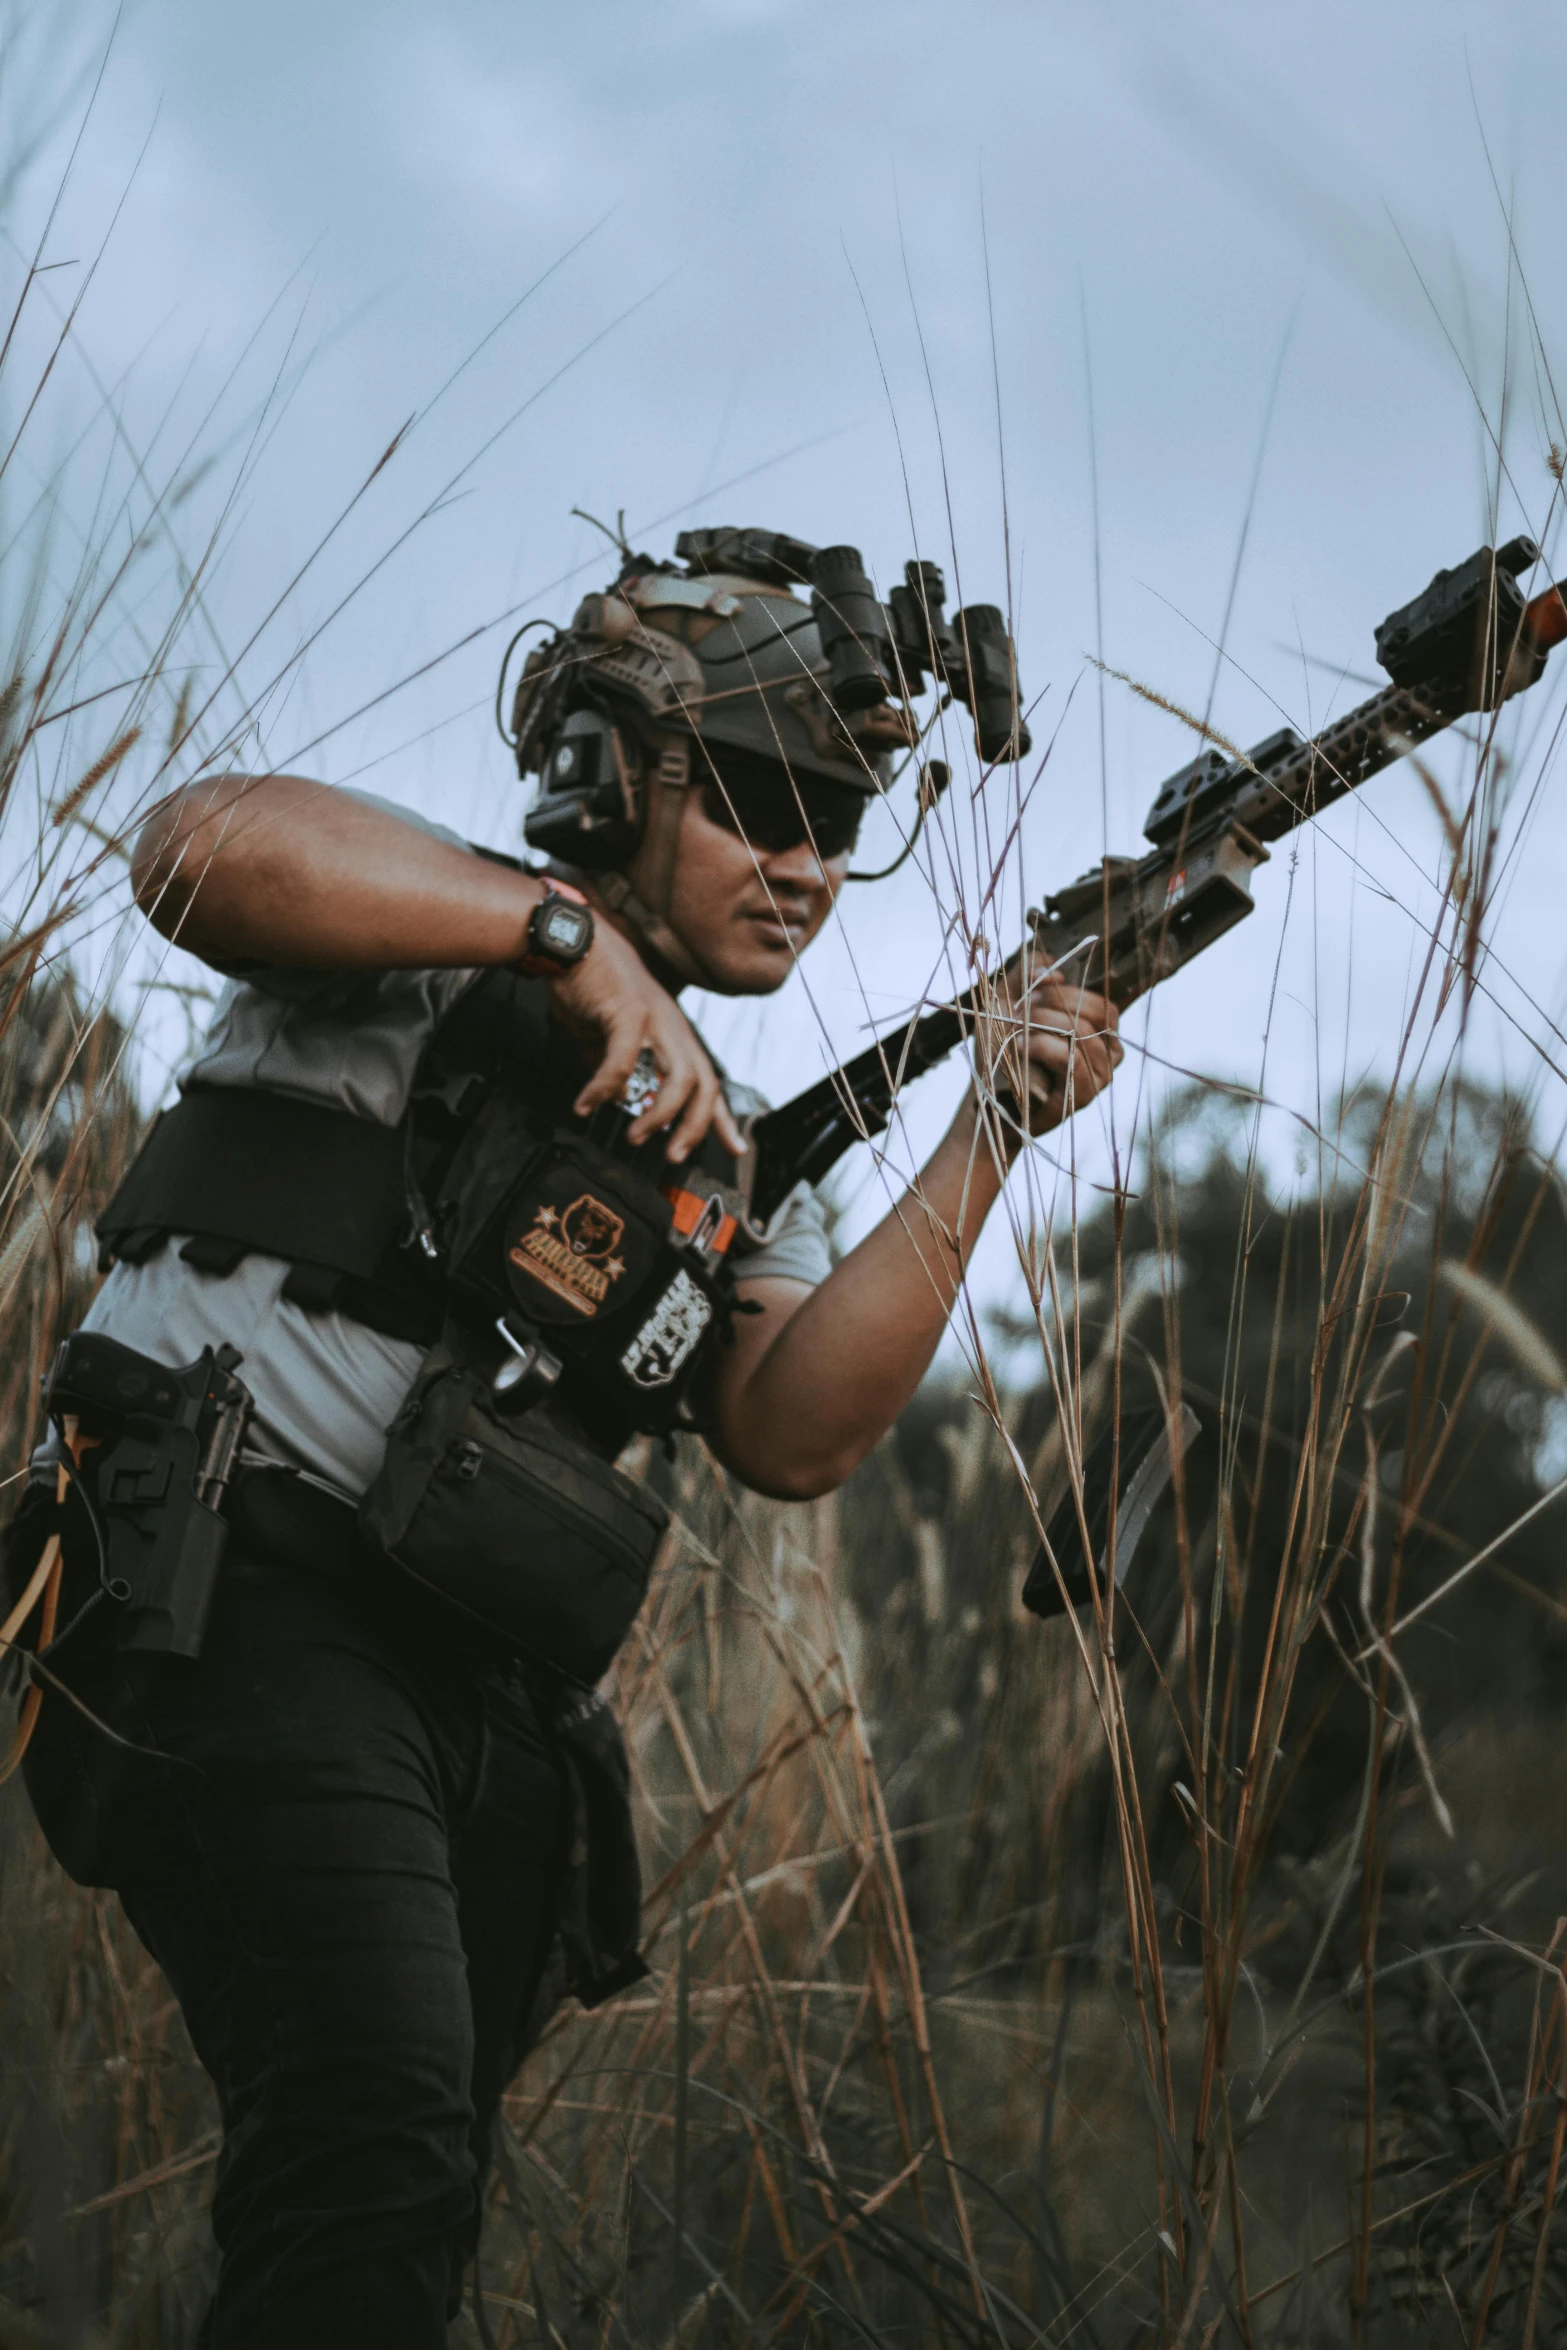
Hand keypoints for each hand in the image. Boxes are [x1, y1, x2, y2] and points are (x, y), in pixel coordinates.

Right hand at [549, 919, 742, 1161]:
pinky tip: (586, 1104)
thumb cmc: (590, 985)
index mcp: (673, 1033)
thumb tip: (617, 1099)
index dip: (721, 1118)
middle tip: (675, 1156)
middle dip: (694, 1126)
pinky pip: (624, 1062)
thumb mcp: (607, 1035)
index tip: (734, 1147)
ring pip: (680, 1077)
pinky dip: (605, 1089)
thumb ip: (619, 1068)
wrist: (570, 941)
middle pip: (704, 1083)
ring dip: (660, 1115)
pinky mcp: (628, 1012)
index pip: (708, 1080)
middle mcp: (673, 1027)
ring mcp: (655, 1018)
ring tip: (637, 1137)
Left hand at [973, 945, 1121, 1140]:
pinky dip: (1041, 1047)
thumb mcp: (1009, 1001)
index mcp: (1102, 1033)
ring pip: (1084, 1035)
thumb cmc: (1003, 1048)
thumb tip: (1054, 969)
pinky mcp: (1080, 1098)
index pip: (1102, 1005)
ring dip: (1045, 1025)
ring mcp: (1098, 1079)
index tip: (1034, 991)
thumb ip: (1028, 973)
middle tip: (1023, 1008)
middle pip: (1099, 1015)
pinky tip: (1018, 1047)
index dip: (1069, 991)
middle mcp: (1108, 1056)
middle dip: (1057, 1004)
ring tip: (1016, 1029)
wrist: (987, 1097)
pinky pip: (1070, 1061)